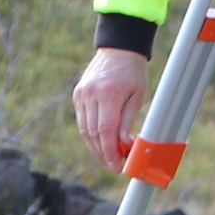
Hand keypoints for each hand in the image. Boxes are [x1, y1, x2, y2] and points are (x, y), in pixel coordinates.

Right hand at [74, 46, 149, 168]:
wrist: (118, 48)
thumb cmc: (132, 72)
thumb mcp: (137, 96)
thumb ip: (128, 122)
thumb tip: (125, 146)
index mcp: (107, 94)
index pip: (105, 131)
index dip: (110, 152)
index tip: (117, 165)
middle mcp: (90, 94)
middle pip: (93, 134)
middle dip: (103, 154)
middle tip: (114, 166)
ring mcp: (81, 94)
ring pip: (85, 130)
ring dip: (95, 147)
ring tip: (108, 158)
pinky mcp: (78, 95)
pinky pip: (82, 121)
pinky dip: (90, 135)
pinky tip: (100, 143)